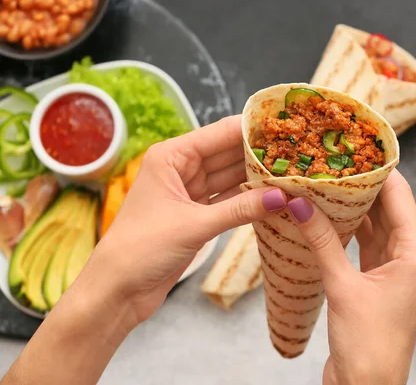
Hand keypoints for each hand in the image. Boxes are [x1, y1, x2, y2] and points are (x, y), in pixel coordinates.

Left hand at [94, 114, 286, 327]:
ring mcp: (189, 192)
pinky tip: (272, 197)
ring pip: (230, 178)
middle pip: (227, 154)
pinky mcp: (195, 215)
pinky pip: (228, 200)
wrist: (118, 290)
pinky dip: (247, 200)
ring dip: (256, 178)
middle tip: (297, 152)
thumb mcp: (194, 225)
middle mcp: (180, 169)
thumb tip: (282, 197)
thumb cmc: (141, 248)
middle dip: (258, 154)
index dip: (251, 128)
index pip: (218, 133)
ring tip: (290, 173)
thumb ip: (240, 209)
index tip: (284, 126)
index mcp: (171, 156)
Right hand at [287, 169, 415, 384]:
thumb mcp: (343, 286)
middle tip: (332, 161)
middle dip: (361, 185)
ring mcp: (394, 269)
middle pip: (387, 207)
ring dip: (352, 206)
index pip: (399, 196)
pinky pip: (364, 244)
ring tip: (325, 181)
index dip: (379, 169)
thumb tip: (299, 202)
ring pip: (374, 225)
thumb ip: (322, 241)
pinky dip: (347, 229)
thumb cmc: (368, 344)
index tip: (355, 146)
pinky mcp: (376, 281)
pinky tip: (326, 214)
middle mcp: (411, 257)